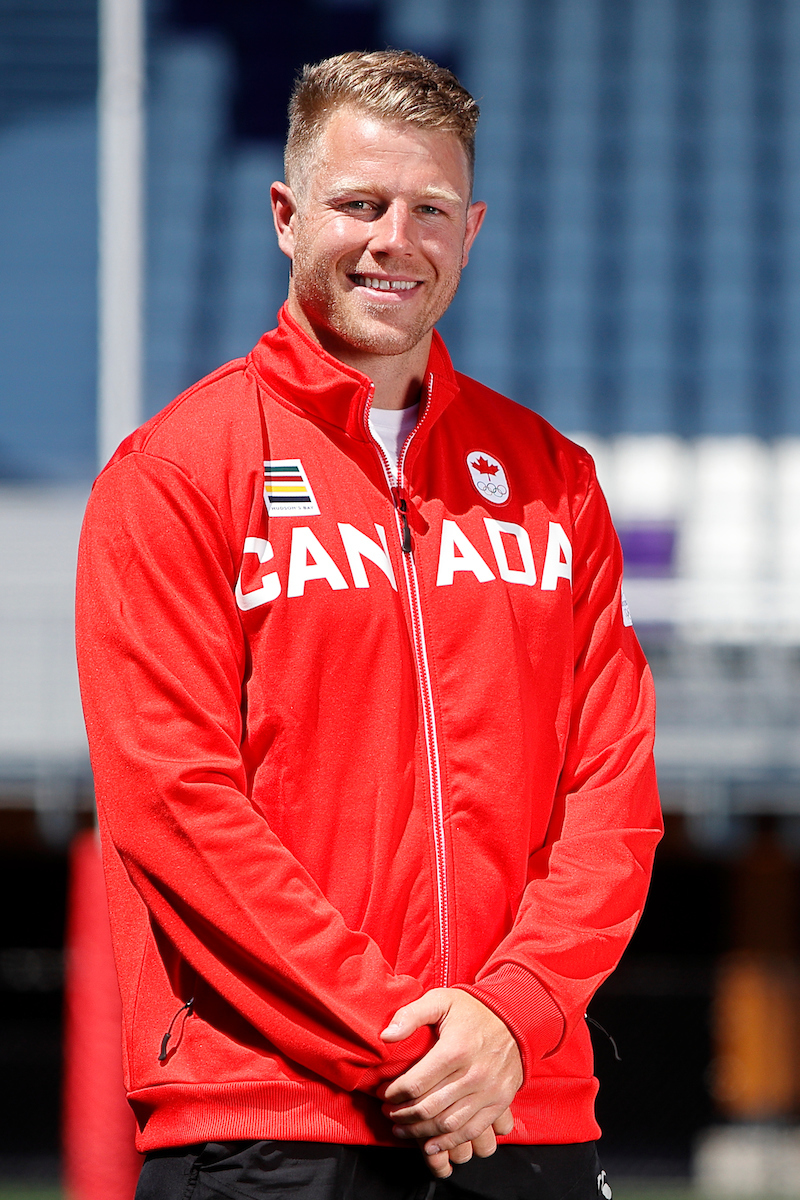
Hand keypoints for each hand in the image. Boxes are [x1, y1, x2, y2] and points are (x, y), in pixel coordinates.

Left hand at [379, 988, 522, 1172]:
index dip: (394, 1093)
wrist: (515, 1019)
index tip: (383, 1093)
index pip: (416, 1083)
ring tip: (401, 1129)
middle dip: (402, 1114)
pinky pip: (471, 1130)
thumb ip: (410, 1015)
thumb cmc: (472, 1011)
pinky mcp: (499, 1102)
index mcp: (456, 1049)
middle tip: (387, 1112)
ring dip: (420, 1132)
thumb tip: (386, 1036)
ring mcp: (489, 1091)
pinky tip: (430, 1144)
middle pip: (429, 1107)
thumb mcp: (441, 1000)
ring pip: (447, 1124)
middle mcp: (473, 1074)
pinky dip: (449, 1142)